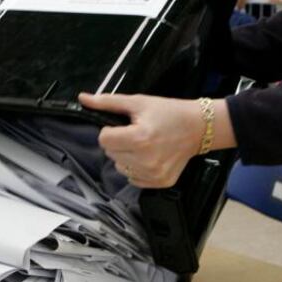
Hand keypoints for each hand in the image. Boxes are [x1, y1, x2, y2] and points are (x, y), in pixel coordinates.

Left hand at [78, 92, 204, 188]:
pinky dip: (137, 169)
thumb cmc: (169, 112)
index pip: (104, 140)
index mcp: (139, 139)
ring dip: (127, 157)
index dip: (111, 131)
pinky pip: (133, 179)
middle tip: (138, 134)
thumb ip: (108, 102)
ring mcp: (153, 174)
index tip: (125, 126)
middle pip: (111, 154)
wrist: (199, 127)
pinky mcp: (159, 182)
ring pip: (120, 168)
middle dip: (119, 144)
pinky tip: (151, 157)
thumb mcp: (138, 102)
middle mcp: (145, 160)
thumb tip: (83, 98)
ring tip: (145, 145)